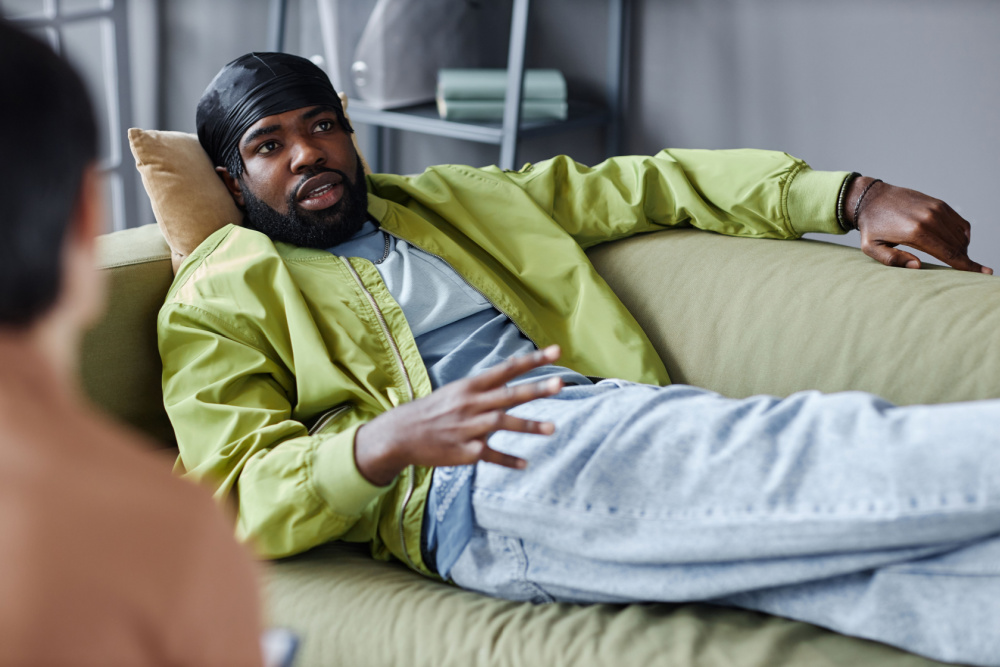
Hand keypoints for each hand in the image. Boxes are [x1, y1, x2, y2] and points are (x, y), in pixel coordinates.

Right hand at [354, 346, 563, 485]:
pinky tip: (525, 464)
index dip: (532, 360)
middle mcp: (471, 404)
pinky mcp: (465, 452)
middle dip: (535, 389)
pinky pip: (490, 455)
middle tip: (561, 383)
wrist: (400, 435)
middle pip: (508, 394)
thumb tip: (515, 366)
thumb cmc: (434, 410)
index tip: (556, 352)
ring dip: (529, 426)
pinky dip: (508, 460)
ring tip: (553, 428)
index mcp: (470, 387)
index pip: (506, 369)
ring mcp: (468, 428)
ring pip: (503, 424)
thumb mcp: (458, 390)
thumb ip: (488, 383)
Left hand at [847, 177, 992, 273]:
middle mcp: (930, 219)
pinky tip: (954, 243)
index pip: (949, 253)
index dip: (968, 266)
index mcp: (915, 232)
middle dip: (965, 260)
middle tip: (966, 271)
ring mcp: (936, 209)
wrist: (871, 198)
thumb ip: (893, 259)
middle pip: (958, 246)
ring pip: (961, 234)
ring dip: (962, 248)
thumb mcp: (872, 247)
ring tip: (952, 258)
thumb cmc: (871, 227)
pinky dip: (962, 235)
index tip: (985, 273)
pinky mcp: (938, 204)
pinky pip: (959, 223)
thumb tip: (917, 266)